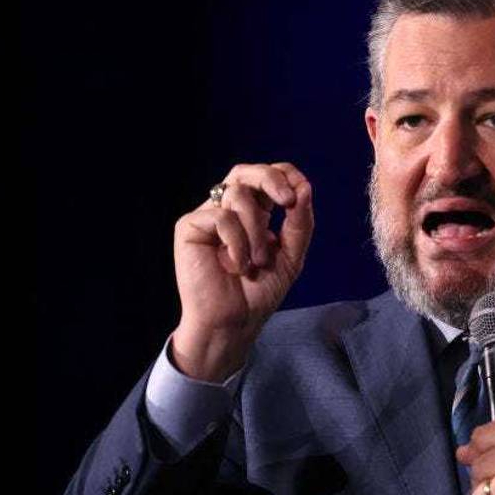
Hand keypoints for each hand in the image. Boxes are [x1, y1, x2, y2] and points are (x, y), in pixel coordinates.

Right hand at [170, 162, 313, 381]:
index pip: (267, 176)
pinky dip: (237, 241)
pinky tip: (236, 265)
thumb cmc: (259, 292)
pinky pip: (221, 216)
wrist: (234, 322)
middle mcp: (228, 209)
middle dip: (270, 180)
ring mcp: (208, 216)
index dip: (284, 174)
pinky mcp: (189, 227)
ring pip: (237, 194)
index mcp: (254, 212)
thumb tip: (305, 187)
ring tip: (257, 262)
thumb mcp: (291, 256)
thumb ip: (300, 223)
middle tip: (288, 201)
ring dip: (256, 229)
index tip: (300, 193)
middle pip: (245, 172)